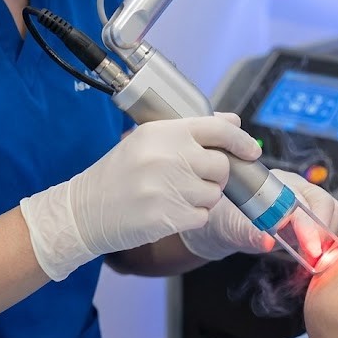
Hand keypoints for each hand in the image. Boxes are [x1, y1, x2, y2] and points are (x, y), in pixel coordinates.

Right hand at [20, 116, 260, 280]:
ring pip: (214, 194)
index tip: (252, 150)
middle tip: (192, 179)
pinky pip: (202, 216)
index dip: (241, 139)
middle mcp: (169, 157)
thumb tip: (232, 121)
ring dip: (202, 198)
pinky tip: (168, 211)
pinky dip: (191, 217)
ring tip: (173, 195)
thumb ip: (190, 132)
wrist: (85, 210)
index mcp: (163, 132)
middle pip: (221, 166)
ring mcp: (170, 188)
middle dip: (214, 175)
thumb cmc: (118, 174)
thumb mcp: (147, 141)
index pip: (217, 129)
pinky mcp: (170, 217)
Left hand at [180, 169, 337, 260]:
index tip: (313, 250)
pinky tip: (312, 257)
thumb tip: (268, 241)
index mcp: (278, 184)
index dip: (312, 228)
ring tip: (313, 258)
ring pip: (332, 215)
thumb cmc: (225, 218)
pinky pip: (326, 227)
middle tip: (316, 257)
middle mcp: (296, 189)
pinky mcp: (306, 220)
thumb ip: (250, 232)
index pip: (306, 202)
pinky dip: (324, 243)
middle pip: (328, 204)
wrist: (221, 224)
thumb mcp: (232, 226)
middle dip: (326, 232)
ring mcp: (304, 203)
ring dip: (328, 239)